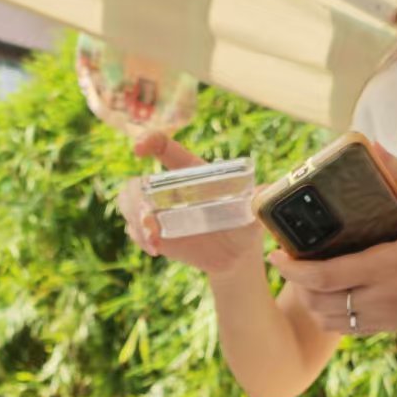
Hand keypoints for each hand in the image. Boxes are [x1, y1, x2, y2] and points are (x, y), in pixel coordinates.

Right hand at [118, 132, 263, 278]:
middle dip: (135, 201)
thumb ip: (257, 199)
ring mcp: (157, 211)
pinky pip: (135, 232)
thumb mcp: (252, 211)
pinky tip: (156, 250)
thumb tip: (266, 191)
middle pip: (136, 183)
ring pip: (129, 206)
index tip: (139, 149)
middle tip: (149, 221)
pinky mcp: (154, 234)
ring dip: (136, 223)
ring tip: (154, 242)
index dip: (148, 141)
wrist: (235, 255)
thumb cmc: (244, 224)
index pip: (164, 147)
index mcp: (190, 172)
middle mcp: (168, 188)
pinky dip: (141, 240)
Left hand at [268, 145, 396, 335]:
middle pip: (319, 301)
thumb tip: (372, 147)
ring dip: (310, 301)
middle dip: (296, 283)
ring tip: (305, 276)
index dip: (293, 269)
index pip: (326, 276)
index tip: (275, 254)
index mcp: (388, 268)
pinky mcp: (389, 326)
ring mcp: (385, 317)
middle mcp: (382, 298)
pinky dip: (328, 315)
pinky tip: (328, 293)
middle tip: (288, 259)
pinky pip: (346, 329)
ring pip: (328, 320)